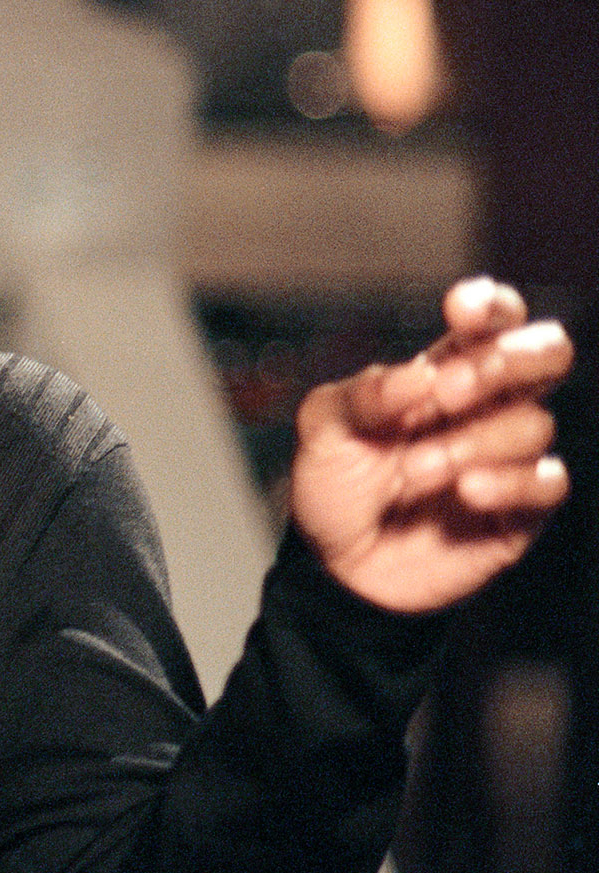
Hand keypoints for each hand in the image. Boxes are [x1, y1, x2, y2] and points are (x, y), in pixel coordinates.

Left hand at [291, 276, 571, 613]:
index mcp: (442, 372)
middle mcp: (485, 408)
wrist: (334, 566)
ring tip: (415, 472)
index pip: (493, 321)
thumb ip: (362, 395)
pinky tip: (467, 491)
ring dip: (471, 442)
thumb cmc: (333, 485)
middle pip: (546, 355)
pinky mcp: (521, 511)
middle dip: (506, 361)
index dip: (491, 306)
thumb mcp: (324, 430)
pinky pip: (548, 482)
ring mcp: (507, 458)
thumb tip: (418, 375)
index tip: (458, 310)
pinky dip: (510, 482)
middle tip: (445, 393)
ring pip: (534, 423)